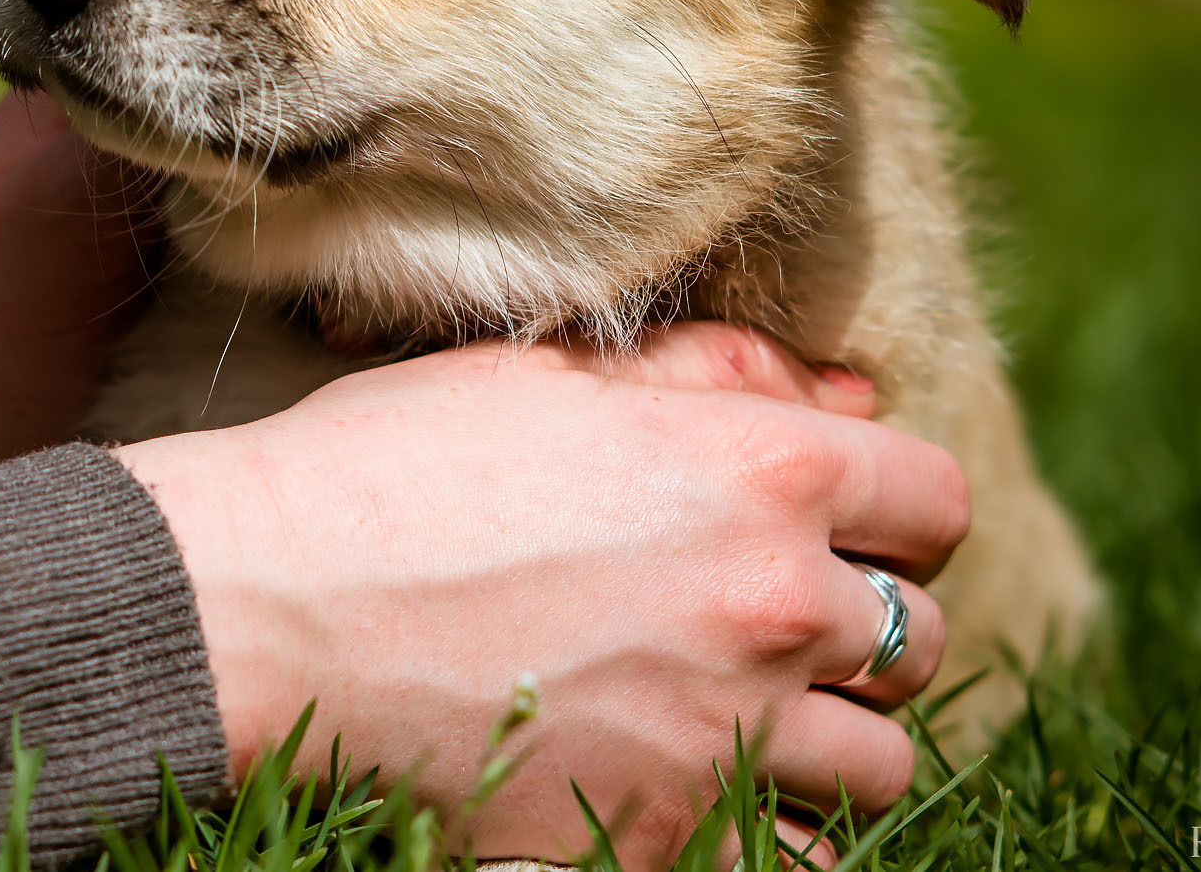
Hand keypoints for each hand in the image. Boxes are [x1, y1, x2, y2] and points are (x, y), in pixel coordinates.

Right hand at [115, 324, 963, 867]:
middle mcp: (771, 607)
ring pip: (882, 765)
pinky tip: (710, 796)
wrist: (267, 606)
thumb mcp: (548, 380)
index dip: (893, 509)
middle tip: (773, 618)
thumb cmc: (388, 466)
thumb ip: (708, 378)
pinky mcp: (664, 837)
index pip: (934, 500)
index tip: (843, 521)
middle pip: (918, 639)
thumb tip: (846, 399)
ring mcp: (726, 737)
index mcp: (759, 473)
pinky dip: (777, 837)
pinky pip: (799, 864)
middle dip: (864, 624)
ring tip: (745, 713)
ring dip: (833, 738)